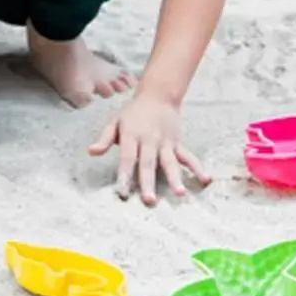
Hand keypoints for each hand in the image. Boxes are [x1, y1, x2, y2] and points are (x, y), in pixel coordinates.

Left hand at [88, 91, 208, 205]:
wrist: (158, 95)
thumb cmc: (133, 112)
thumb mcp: (115, 121)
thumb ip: (104, 138)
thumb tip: (91, 152)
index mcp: (131, 135)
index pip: (127, 157)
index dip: (124, 174)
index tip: (123, 191)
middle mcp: (149, 140)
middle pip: (148, 163)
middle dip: (149, 182)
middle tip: (150, 201)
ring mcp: (165, 142)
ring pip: (170, 162)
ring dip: (175, 178)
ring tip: (180, 193)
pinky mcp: (177, 144)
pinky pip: (188, 157)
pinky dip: (197, 168)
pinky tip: (204, 180)